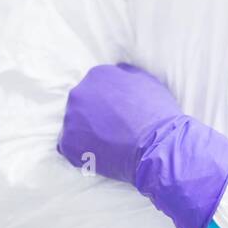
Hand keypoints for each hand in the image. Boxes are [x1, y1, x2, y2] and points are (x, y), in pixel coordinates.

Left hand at [58, 63, 227, 227]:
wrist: (158, 146)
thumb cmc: (158, 115)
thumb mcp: (147, 81)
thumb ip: (125, 74)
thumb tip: (116, 72)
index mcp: (98, 75)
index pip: (95, 88)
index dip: (106, 105)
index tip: (117, 117)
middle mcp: (79, 92)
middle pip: (81, 105)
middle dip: (93, 117)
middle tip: (112, 132)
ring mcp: (71, 118)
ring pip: (73, 126)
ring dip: (86, 134)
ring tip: (108, 146)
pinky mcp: (68, 143)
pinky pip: (68, 147)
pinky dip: (81, 152)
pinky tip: (99, 155)